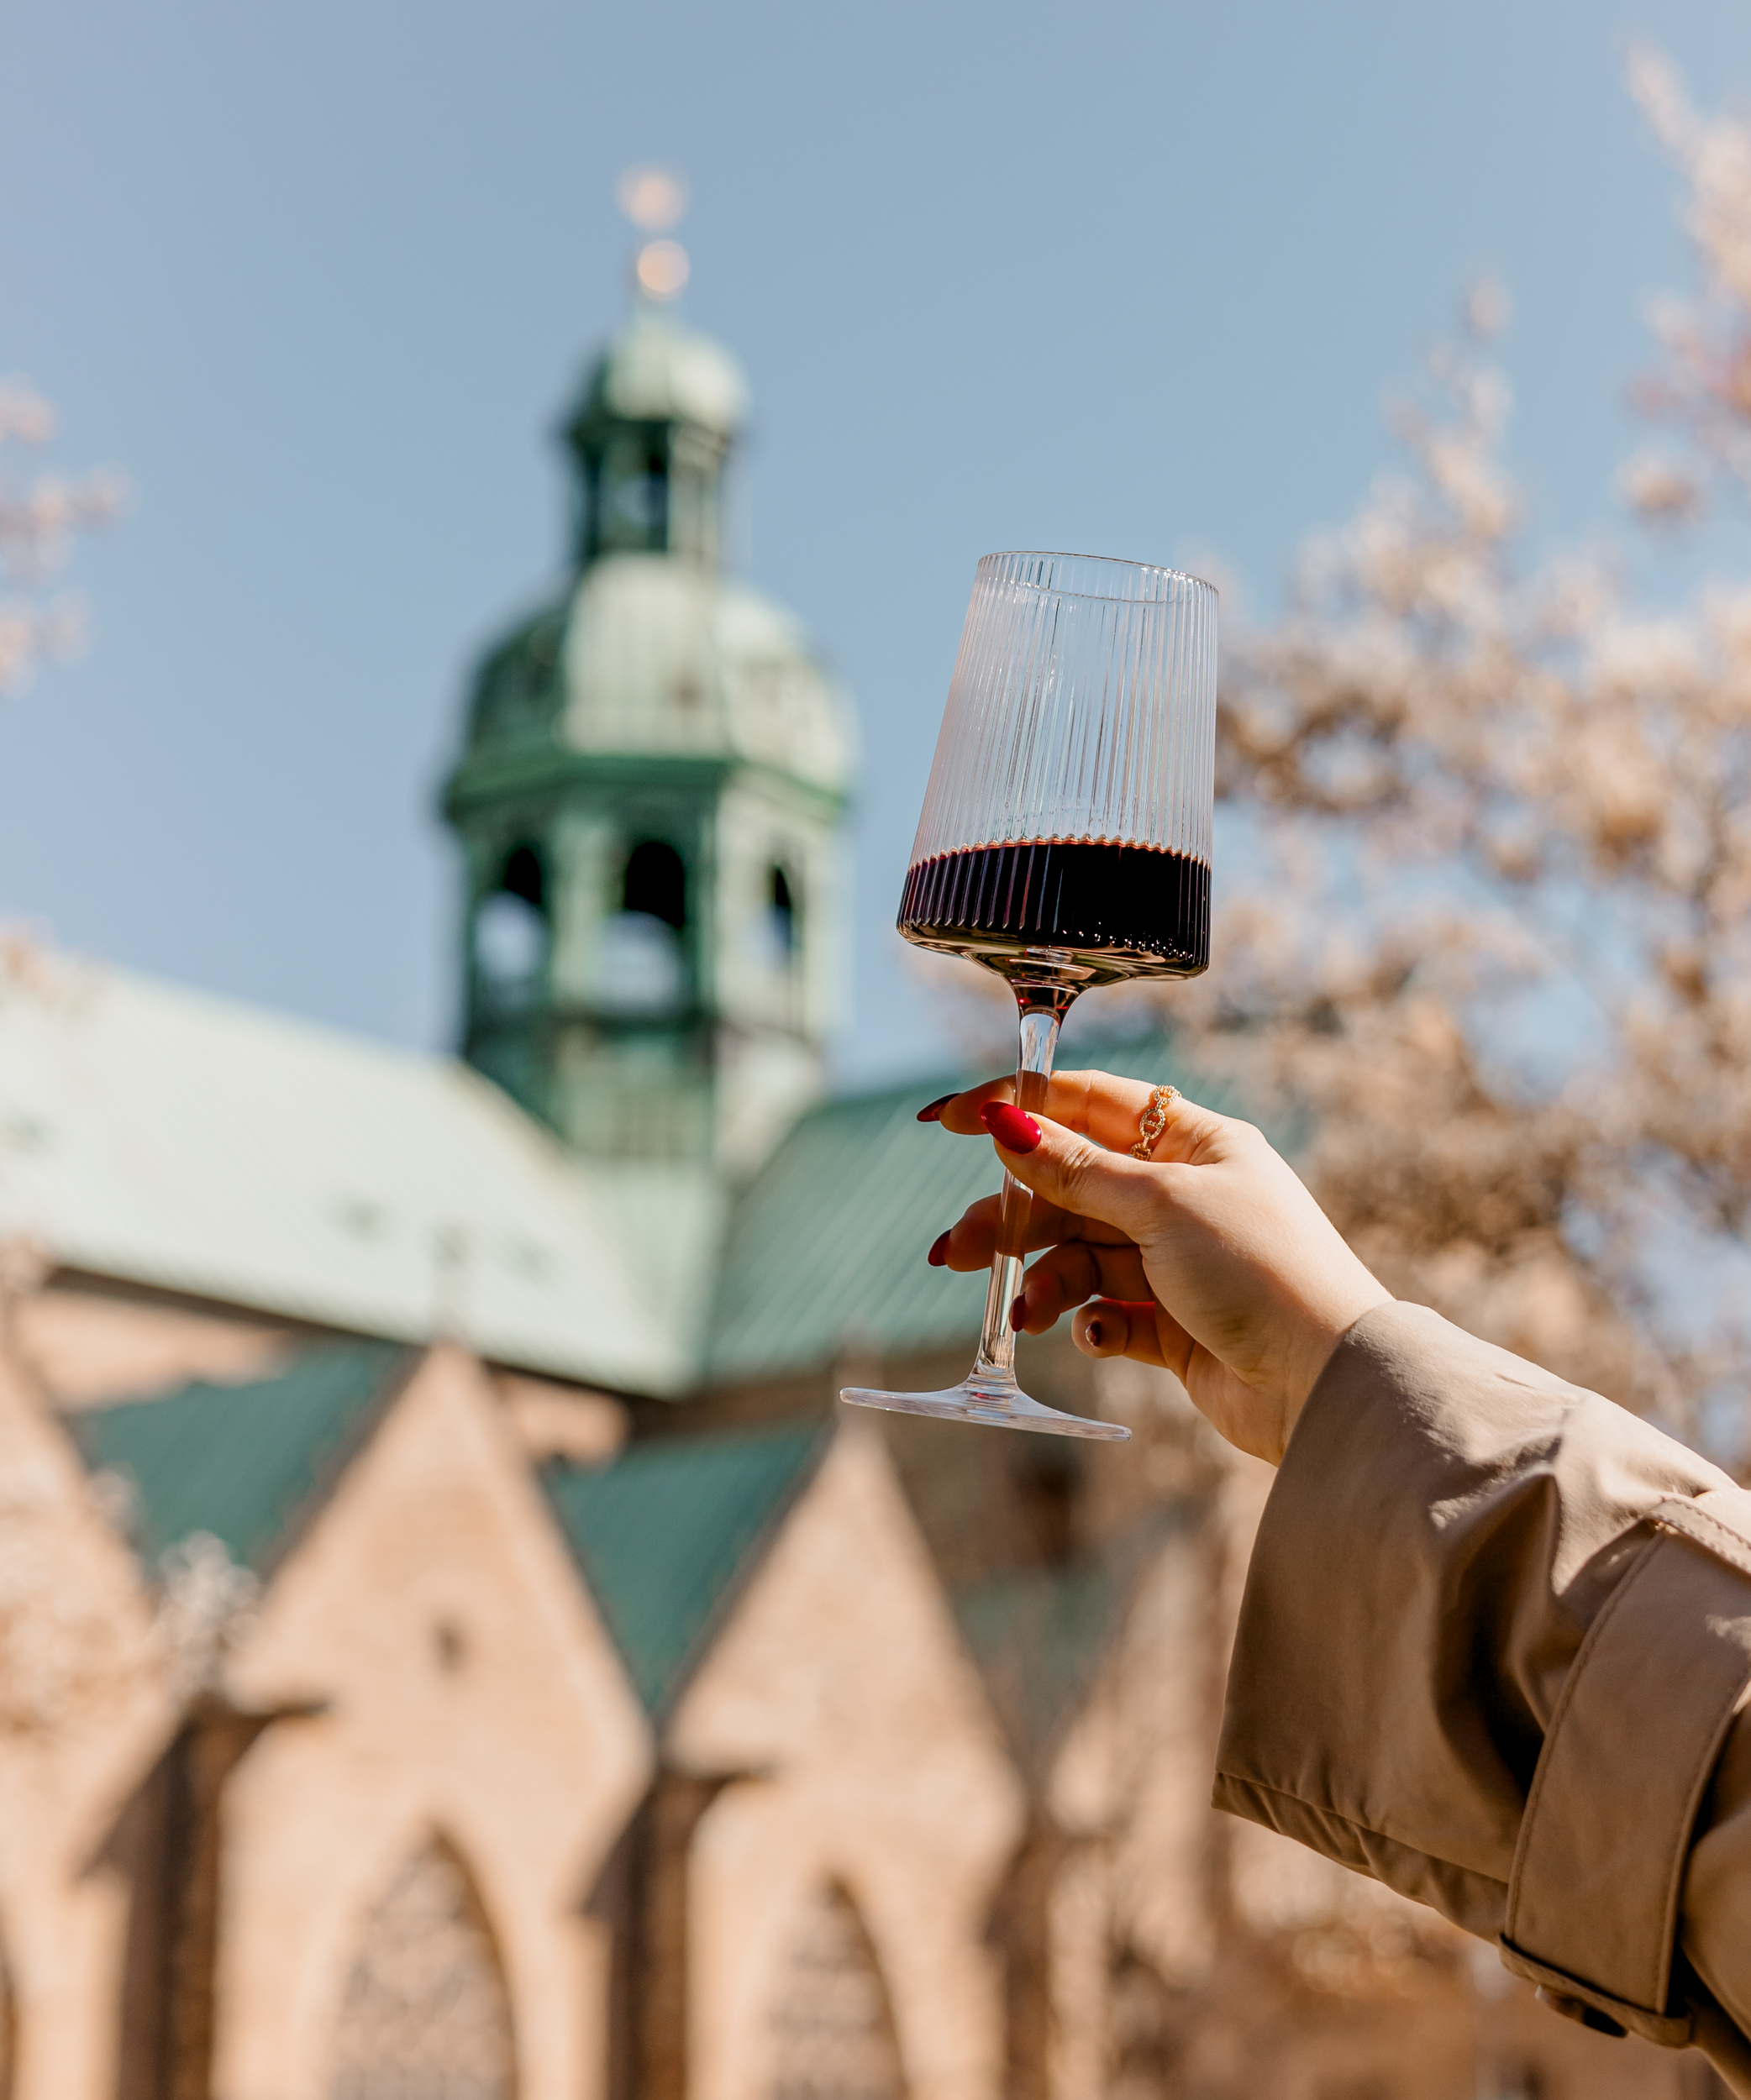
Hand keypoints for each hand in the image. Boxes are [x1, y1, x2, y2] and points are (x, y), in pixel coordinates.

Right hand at [927, 1070, 1390, 1463]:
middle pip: (1071, 1189)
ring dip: (1045, 1280)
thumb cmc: (1259, 1269)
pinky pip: (1106, 1313)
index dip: (1018, 1106)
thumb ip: (1075, 1170)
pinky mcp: (1172, 1325)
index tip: (950, 1117)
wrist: (1323, 1380)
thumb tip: (1004, 1123)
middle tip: (958, 1250)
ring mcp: (1177, 1262)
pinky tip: (1093, 1334)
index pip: (1089, 1104)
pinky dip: (1089, 1323)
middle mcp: (1183, 1196)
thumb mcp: (1160, 1205)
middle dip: (1014, 1217)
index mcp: (1194, 1142)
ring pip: (1080, 1256)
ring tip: (1025, 1312)